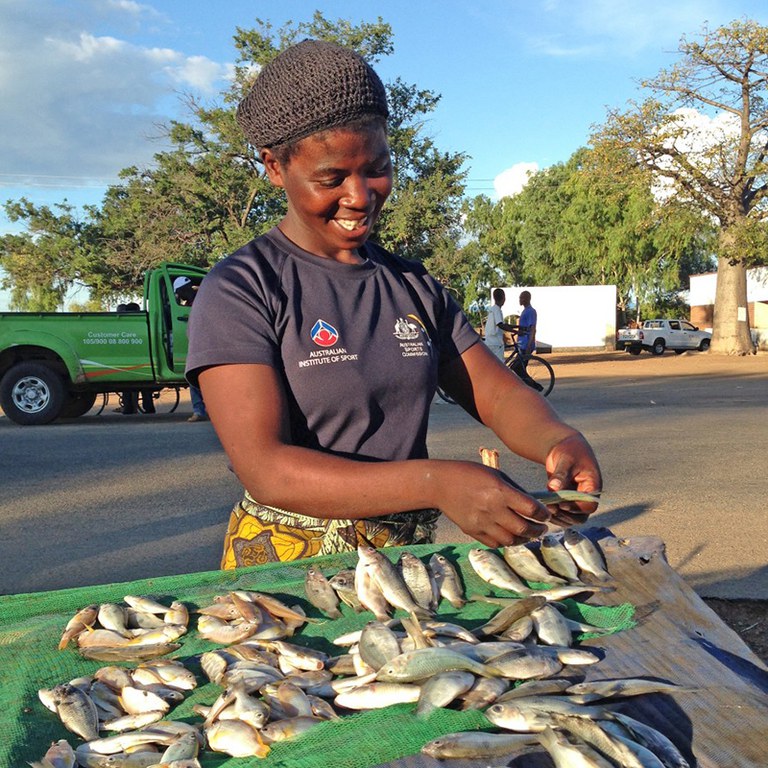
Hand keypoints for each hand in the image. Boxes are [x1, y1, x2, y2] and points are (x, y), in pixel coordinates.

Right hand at [434, 462, 550, 547]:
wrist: (440, 484)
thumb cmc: (469, 474)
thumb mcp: (495, 474)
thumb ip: (514, 490)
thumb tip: (532, 503)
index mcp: (500, 492)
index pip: (530, 509)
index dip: (542, 514)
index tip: (546, 515)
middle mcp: (492, 509)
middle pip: (523, 528)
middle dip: (537, 530)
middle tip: (542, 528)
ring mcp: (481, 523)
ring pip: (510, 540)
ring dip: (523, 539)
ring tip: (528, 535)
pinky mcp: (472, 531)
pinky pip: (494, 543)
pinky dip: (506, 542)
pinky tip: (510, 536)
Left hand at [544, 434, 601, 524]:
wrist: (564, 447)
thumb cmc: (569, 450)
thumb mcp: (566, 460)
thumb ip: (560, 474)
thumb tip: (554, 488)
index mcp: (593, 487)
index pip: (588, 506)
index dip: (576, 508)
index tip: (561, 504)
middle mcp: (586, 497)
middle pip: (580, 518)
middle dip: (565, 515)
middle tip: (550, 508)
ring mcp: (576, 501)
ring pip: (570, 520)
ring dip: (558, 517)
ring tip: (545, 508)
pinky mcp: (566, 502)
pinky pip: (562, 515)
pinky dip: (553, 515)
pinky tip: (543, 508)